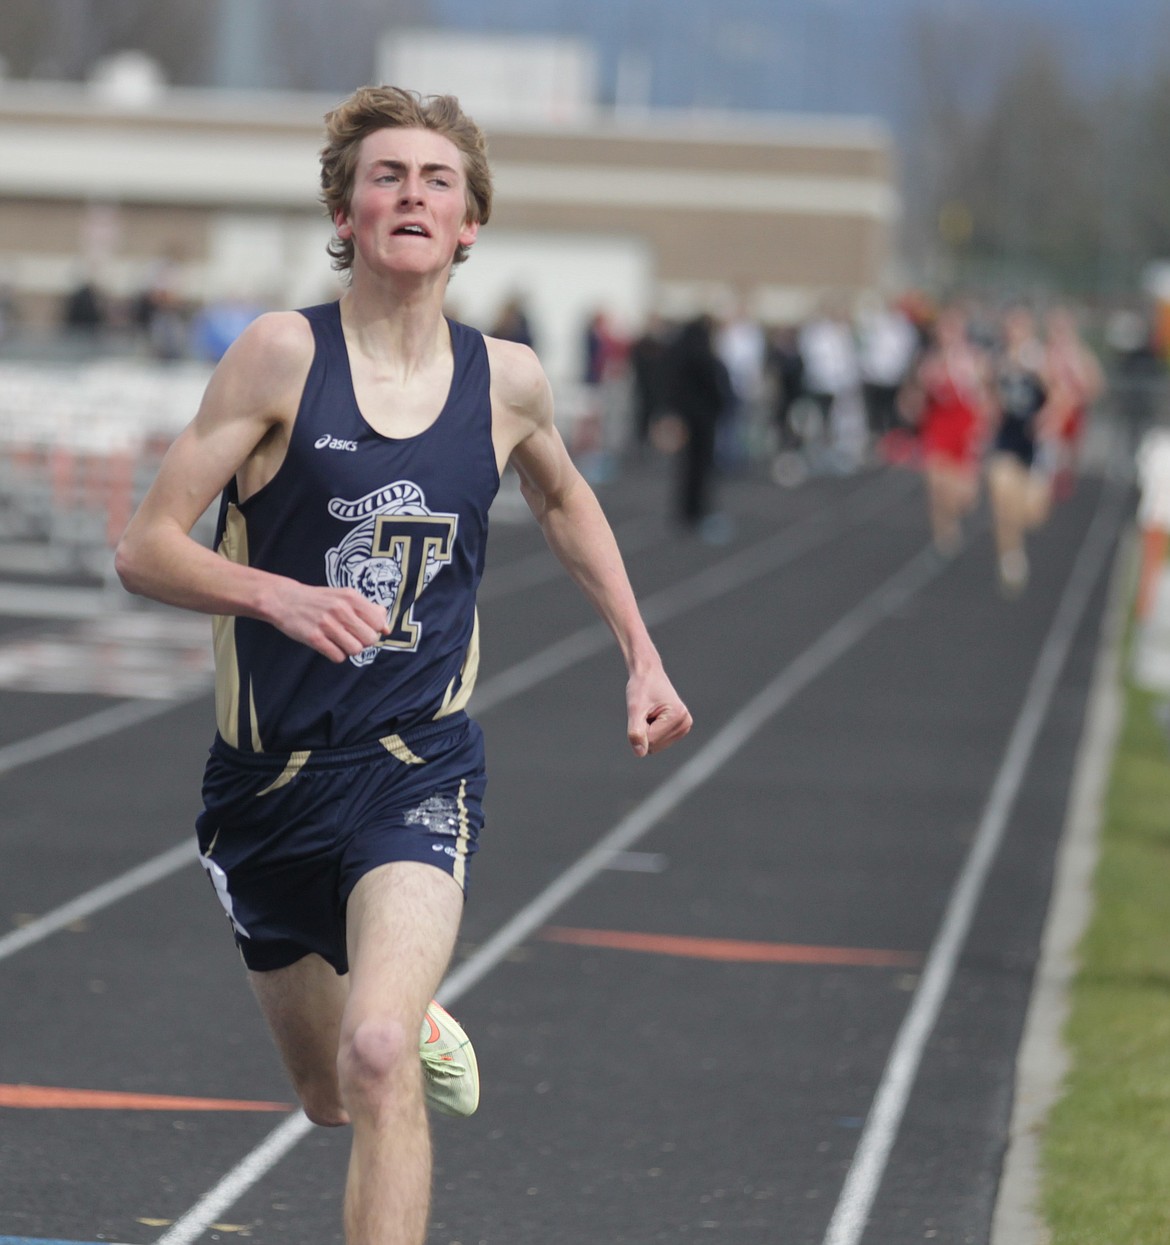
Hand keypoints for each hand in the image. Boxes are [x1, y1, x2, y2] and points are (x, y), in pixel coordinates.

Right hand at [272, 581, 389, 661]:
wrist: (285, 599)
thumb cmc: (319, 600)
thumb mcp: (345, 596)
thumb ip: (367, 609)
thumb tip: (386, 627)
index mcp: (351, 597)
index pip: (379, 622)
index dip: (375, 629)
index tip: (364, 628)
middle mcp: (341, 609)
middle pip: (370, 639)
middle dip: (364, 642)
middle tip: (352, 637)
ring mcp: (327, 624)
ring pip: (356, 650)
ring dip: (350, 649)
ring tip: (340, 641)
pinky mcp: (314, 638)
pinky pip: (338, 656)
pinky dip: (337, 655)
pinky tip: (330, 645)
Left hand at [626, 666, 692, 757]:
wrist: (648, 675)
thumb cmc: (641, 688)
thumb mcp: (635, 709)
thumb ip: (636, 732)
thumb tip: (640, 754)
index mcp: (679, 716)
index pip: (651, 740)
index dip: (641, 726)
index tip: (645, 708)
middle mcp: (685, 724)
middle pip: (654, 746)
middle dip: (645, 730)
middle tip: (647, 711)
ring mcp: (684, 728)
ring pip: (655, 746)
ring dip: (647, 731)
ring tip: (651, 713)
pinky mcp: (679, 730)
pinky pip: (657, 743)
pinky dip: (651, 731)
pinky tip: (654, 717)